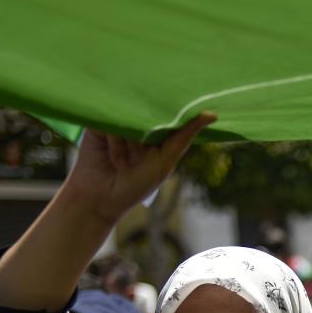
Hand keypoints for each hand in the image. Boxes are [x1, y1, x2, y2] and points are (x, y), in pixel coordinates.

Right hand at [60, 113, 215, 225]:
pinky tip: (115, 160)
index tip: (176, 126)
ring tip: (126, 165)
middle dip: (149, 142)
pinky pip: (114, 122)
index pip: (170, 113)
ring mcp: (118, 121)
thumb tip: (212, 114)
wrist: (100, 199)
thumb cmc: (135, 185)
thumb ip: (185, 136)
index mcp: (156, 132)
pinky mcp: (99, 123)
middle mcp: (137, 124)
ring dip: (133, 148)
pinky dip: (117, 145)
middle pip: (151, 114)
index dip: (175, 117)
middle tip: (142, 162)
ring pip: (132, 119)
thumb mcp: (165, 161)